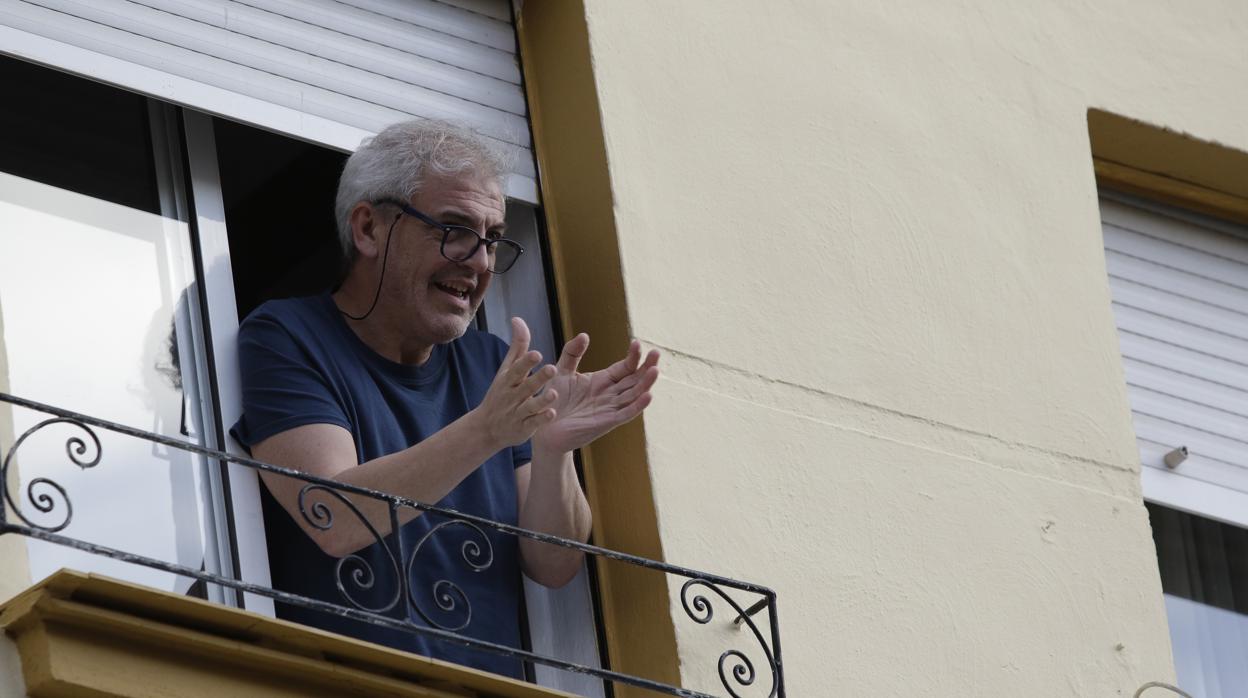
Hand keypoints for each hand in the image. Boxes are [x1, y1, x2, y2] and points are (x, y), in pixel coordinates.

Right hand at [474, 318, 558, 449]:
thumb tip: (517, 319)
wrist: (485, 428)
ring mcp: (517, 413)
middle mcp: (512, 396)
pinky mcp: (523, 428)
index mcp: (508, 380)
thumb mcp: (506, 370)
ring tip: (554, 393)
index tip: (537, 353)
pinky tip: (552, 414)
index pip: (517, 369)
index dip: (526, 362)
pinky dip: (541, 420)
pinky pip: (532, 424)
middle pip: (526, 386)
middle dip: (537, 378)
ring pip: (530, 406)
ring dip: (541, 400)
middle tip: (552, 368)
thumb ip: (517, 346)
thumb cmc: (501, 392)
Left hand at [532, 330, 659, 457]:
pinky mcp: (606, 422)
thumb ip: (572, 353)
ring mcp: (610, 409)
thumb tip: (585, 334)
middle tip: (657, 352)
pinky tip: (647, 395)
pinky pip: (626, 414)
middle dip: (647, 367)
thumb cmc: (553, 400)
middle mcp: (610, 395)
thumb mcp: (561, 371)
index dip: (633, 356)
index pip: (625, 367)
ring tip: (655, 370)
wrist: (543, 426)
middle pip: (635, 379)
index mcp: (603, 381)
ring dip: (646, 384)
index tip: (637, 343)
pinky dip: (638, 406)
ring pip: (634, 395)